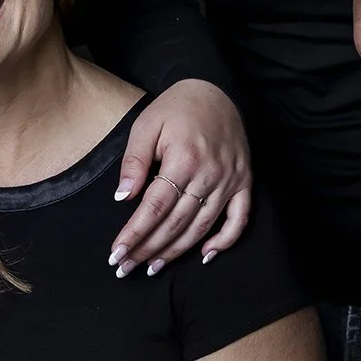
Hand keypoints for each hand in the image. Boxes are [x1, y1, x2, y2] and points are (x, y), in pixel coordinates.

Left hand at [108, 79, 252, 277]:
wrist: (215, 91)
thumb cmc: (175, 108)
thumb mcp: (146, 125)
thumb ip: (134, 161)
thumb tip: (123, 197)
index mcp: (183, 159)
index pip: (154, 207)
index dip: (134, 234)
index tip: (116, 253)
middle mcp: (209, 174)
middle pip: (175, 222)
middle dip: (148, 249)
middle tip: (127, 268)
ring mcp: (230, 180)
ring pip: (202, 227)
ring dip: (177, 252)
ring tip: (153, 267)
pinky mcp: (244, 182)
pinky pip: (239, 219)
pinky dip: (224, 241)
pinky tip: (204, 256)